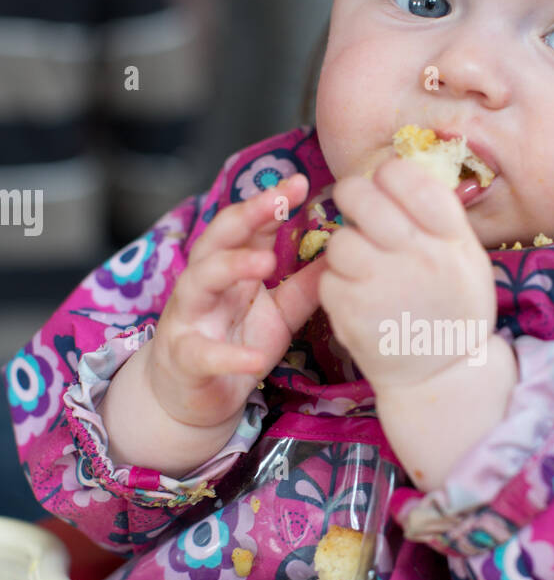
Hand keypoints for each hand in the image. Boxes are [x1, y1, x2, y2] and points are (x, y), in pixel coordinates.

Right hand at [148, 175, 325, 429]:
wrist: (193, 398)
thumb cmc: (235, 344)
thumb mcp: (279, 314)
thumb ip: (304, 286)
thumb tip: (342, 254)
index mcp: (228, 268)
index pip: (247, 226)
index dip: (269, 202)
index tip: (300, 182)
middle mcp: (204, 284)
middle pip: (217, 238)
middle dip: (246, 215)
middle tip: (279, 201)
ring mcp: (190, 318)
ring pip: (200, 281)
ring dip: (231, 266)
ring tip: (266, 262)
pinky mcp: (185, 358)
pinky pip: (206, 354)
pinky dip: (230, 356)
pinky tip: (255, 359)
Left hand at [319, 157, 496, 389]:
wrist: (442, 376)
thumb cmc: (455, 311)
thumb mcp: (467, 258)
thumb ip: (439, 218)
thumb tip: (401, 174)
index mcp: (451, 238)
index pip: (408, 178)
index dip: (389, 175)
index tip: (385, 184)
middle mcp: (418, 257)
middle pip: (361, 197)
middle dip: (352, 196)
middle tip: (355, 207)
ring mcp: (383, 285)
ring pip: (339, 240)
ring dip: (346, 248)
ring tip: (363, 266)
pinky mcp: (352, 313)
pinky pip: (328, 279)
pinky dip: (338, 285)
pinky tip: (359, 298)